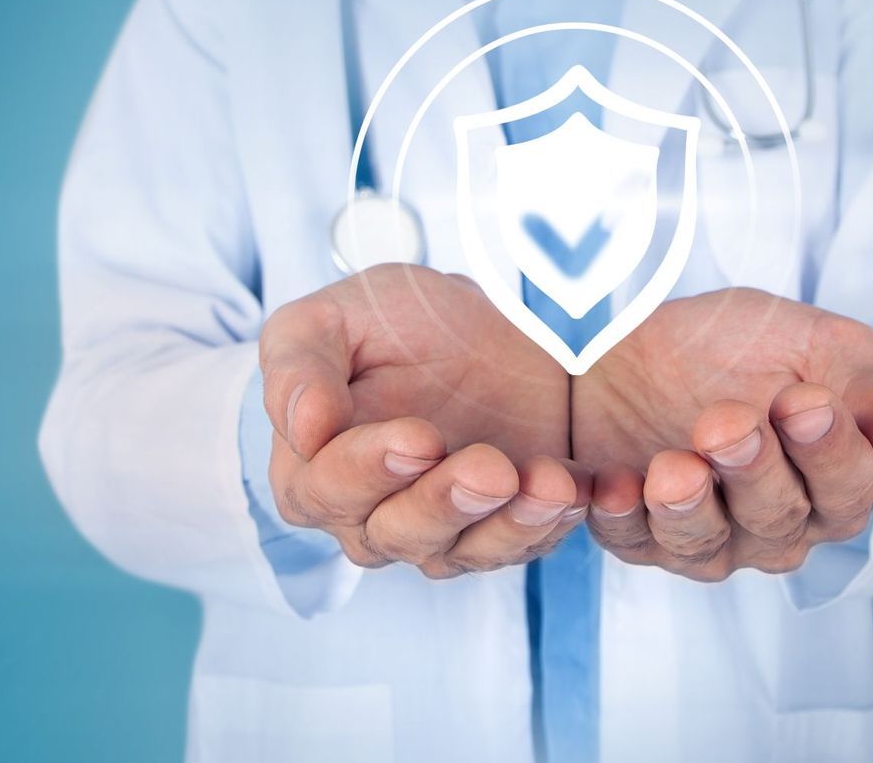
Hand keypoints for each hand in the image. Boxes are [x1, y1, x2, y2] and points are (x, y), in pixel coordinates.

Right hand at [259, 263, 578, 576]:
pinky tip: (572, 487)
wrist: (491, 323)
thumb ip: (300, 365)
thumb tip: (302, 428)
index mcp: (311, 468)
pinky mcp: (497, 534)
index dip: (366, 470)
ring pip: (457, 554)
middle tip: (489, 466)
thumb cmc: (400, 321)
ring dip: (503, 523)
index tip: (417, 436)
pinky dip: (547, 522)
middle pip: (390, 535)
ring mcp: (434, 533)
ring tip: (545, 482)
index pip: (323, 490)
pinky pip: (517, 548)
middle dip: (442, 503)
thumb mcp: (337, 318)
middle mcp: (365, 516)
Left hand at [572, 288, 872, 580]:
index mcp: (829, 484)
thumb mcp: (810, 340)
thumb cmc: (735, 346)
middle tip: (725, 422)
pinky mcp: (638, 536)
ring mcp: (705, 537)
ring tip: (670, 465)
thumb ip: (867, 382)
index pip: (849, 491)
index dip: (831, 452)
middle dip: (754, 470)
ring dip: (688, 506)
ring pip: (705, 544)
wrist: (632, 337)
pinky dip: (623, 518)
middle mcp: (774, 525)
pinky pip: (633, 543)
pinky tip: (616, 484)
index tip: (803, 400)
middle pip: (779, 519)